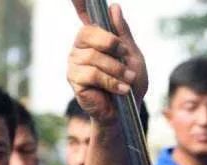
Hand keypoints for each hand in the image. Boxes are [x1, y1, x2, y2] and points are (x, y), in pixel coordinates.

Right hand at [68, 1, 147, 123]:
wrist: (127, 113)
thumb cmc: (129, 83)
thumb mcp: (132, 56)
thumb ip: (123, 34)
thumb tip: (114, 7)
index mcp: (95, 38)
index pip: (84, 14)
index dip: (79, 2)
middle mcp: (80, 47)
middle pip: (88, 33)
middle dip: (111, 44)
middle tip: (124, 56)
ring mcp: (74, 63)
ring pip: (93, 57)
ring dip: (116, 69)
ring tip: (127, 80)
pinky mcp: (74, 80)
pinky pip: (91, 74)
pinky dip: (111, 82)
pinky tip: (121, 89)